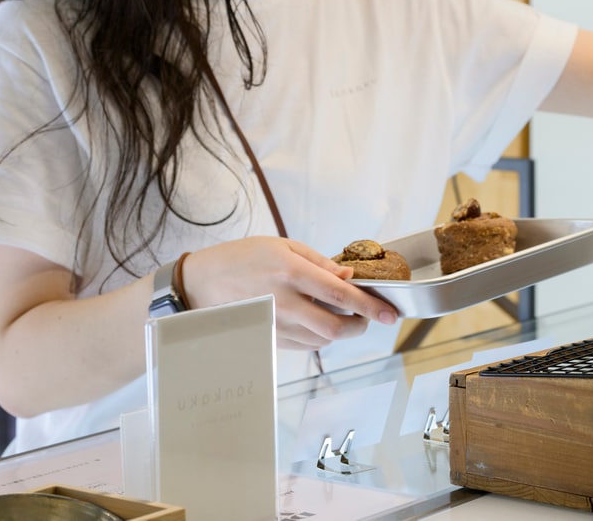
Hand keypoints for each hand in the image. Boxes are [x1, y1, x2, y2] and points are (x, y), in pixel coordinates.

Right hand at [181, 237, 398, 350]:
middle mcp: (284, 302)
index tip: (390, 312)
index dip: (369, 305)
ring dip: (340, 330)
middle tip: (367, 316)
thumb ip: (320, 263)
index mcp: (290, 273)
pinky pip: (306, 345)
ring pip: (322, 339)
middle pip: (335, 327)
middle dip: (360, 325)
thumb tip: (349, 277)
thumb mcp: (283, 247)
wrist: (201, 282)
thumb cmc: (243, 258)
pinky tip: (317, 319)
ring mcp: (275, 325)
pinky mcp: (269, 339)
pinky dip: (320, 336)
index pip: (340, 294)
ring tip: (339, 312)